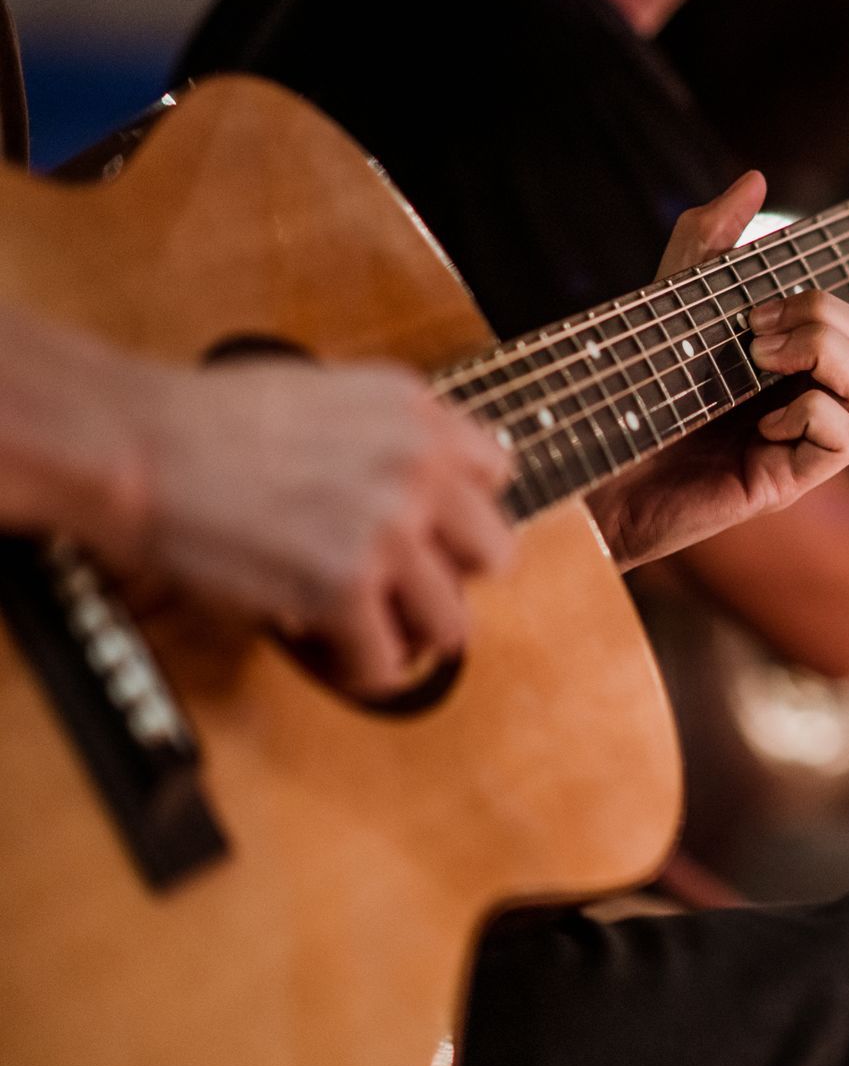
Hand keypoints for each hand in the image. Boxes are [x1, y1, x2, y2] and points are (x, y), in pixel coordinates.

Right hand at [89, 359, 514, 694]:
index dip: (457, 512)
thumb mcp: (328, 394)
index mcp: (416, 412)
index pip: (496, 475)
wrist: (136, 445)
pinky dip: (363, 671)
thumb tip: (425, 494)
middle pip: (494, 554)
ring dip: (410, 633)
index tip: (430, 532)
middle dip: (449, 575)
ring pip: (453, 622)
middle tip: (403, 585)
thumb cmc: (206, 422)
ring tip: (369, 628)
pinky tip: (337, 655)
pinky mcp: (346, 586)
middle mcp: (418, 467)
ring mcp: (389, 528)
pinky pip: (388, 661)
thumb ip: (389, 436)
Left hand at [590, 172, 848, 567]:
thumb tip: (755, 178)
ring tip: (760, 360)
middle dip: (830, 319)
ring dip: (828, 356)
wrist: (588, 452)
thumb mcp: (672, 295)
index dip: (836, 306)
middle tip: (755, 329)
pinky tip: (763, 423)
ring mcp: (802, 442)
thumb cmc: (629, 382)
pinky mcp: (788, 480)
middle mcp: (807, 401)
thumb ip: (711, 238)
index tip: (762, 305)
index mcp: (793, 364)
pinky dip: (814, 413)